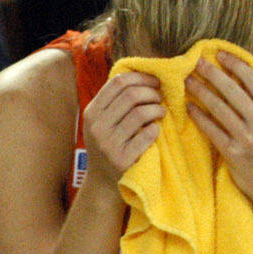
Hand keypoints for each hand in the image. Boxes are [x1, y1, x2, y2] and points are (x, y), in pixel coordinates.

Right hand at [82, 71, 164, 185]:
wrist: (102, 181)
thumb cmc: (109, 144)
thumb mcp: (102, 122)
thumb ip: (114, 101)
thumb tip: (143, 73)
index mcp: (91, 113)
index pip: (117, 82)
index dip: (141, 77)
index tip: (155, 81)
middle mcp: (96, 127)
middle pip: (132, 95)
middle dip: (152, 93)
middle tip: (160, 98)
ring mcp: (108, 144)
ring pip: (141, 113)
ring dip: (158, 109)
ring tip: (160, 112)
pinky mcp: (121, 159)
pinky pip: (148, 134)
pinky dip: (156, 129)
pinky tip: (155, 130)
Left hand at [187, 54, 252, 210]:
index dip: (236, 64)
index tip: (221, 54)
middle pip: (233, 91)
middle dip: (213, 73)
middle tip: (196, 61)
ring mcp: (248, 139)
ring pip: (219, 108)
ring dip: (201, 92)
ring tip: (187, 81)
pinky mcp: (233, 154)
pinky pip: (212, 130)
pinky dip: (199, 117)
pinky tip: (188, 107)